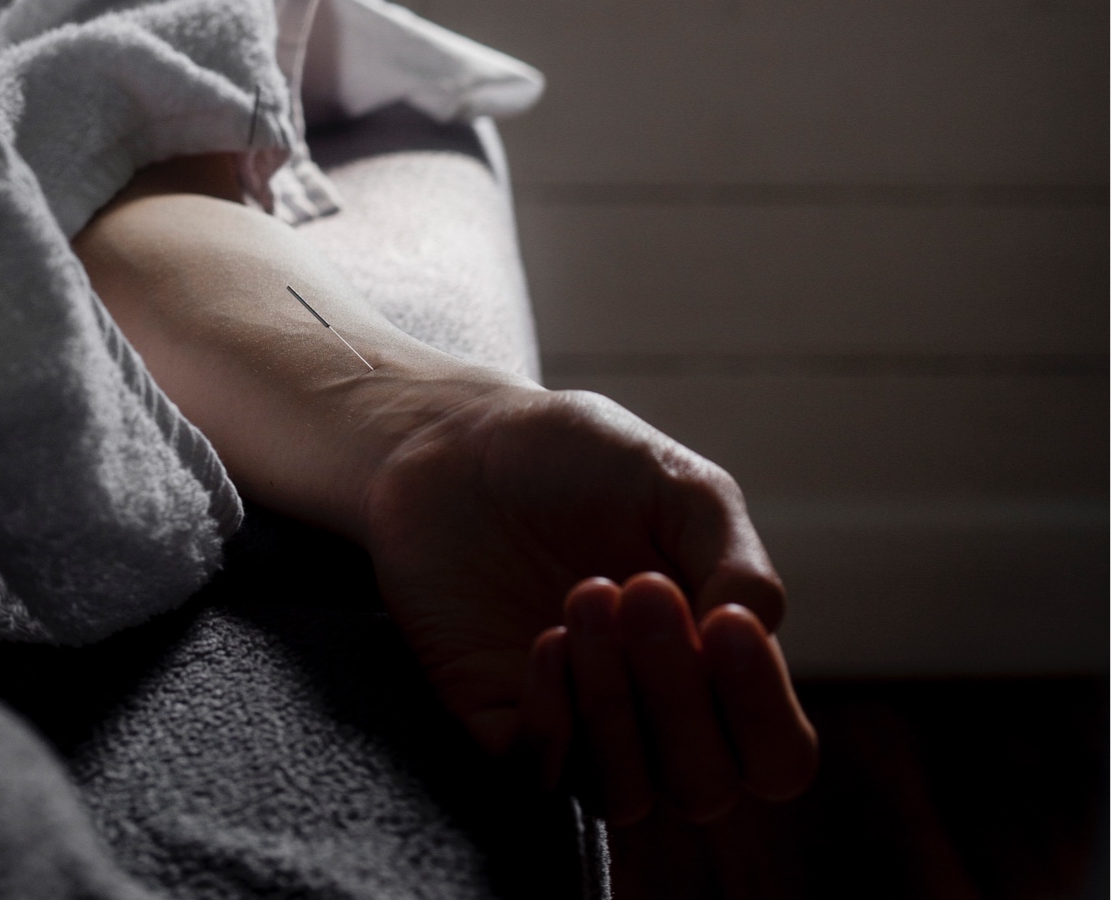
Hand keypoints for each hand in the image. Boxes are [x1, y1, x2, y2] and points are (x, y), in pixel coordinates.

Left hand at [361, 384, 816, 824]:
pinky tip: (547, 640)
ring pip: (627, 792)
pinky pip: (541, 776)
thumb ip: (734, 558)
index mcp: (713, 662)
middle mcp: (653, 713)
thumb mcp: (676, 484)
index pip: (775, 753)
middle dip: (679, 693)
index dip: (762, 710)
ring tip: (586, 594)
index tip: (727, 624)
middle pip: (706, 785)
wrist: (459, 442)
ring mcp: (576, 725)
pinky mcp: (497, 724)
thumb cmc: (579, 459)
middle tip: (640, 589)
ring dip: (615, 702)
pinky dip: (552, 718)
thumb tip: (759, 633)